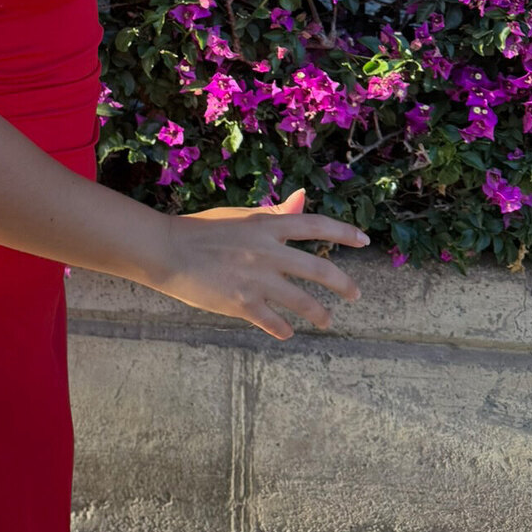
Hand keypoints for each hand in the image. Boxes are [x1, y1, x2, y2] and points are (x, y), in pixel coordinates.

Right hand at [154, 186, 368, 339]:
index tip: (364, 240)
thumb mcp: (240, 216)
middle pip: (319, 270)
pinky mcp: (242, 303)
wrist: (167, 249)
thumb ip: (273, 213)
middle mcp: (267, 252)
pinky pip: (273, 322)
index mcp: (266, 225)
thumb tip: (303, 200)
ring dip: (319, 314)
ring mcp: (256, 280)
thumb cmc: (201, 229)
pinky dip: (283, 329)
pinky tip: (287, 332)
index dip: (343, 232)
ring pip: (302, 302)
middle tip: (355, 294)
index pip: (315, 226)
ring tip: (326, 321)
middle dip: (343, 285)